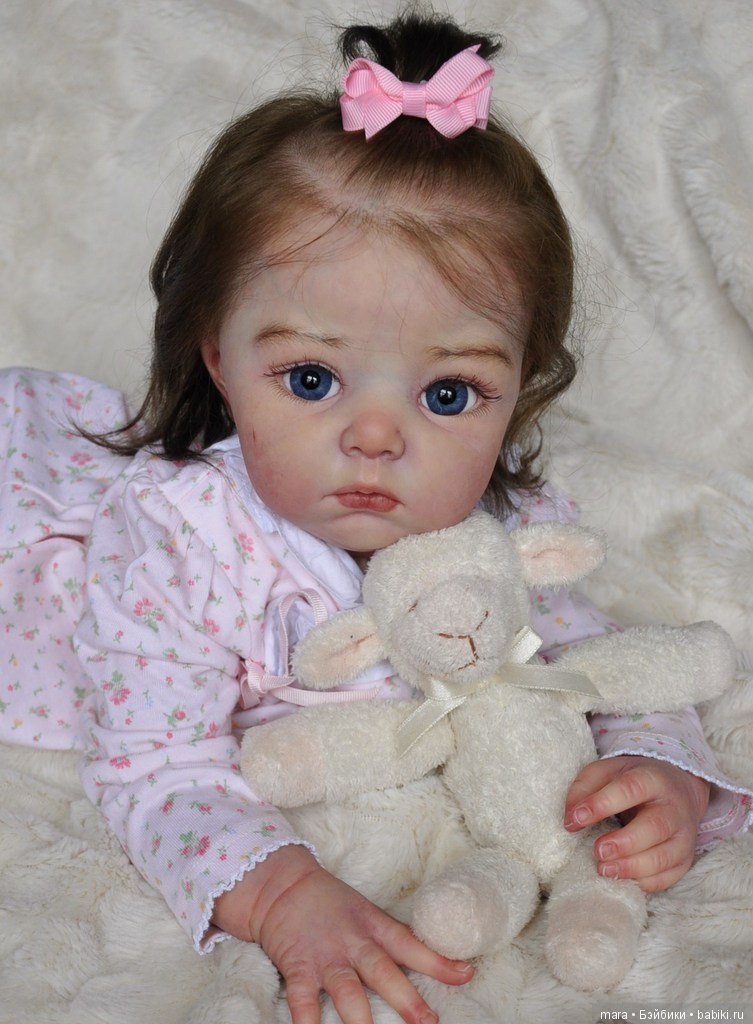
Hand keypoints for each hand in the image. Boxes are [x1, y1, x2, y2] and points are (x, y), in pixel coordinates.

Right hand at [212, 845, 473, 1023]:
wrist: (282, 885)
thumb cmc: (330, 902)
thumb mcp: (364, 913)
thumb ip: (387, 938)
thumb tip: (425, 962)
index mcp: (373, 926)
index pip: (411, 945)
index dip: (438, 961)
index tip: (465, 975)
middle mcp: (353, 944)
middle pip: (384, 974)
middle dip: (407, 1001)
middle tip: (429, 1023)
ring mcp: (325, 958)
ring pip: (348, 994)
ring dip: (362, 1021)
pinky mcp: (298, 969)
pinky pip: (304, 1003)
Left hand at [563, 756, 709, 891]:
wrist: (678, 788)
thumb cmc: (634, 781)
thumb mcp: (608, 771)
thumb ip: (585, 787)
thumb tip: (570, 819)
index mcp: (653, 779)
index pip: (630, 788)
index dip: (601, 804)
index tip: (576, 820)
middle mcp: (673, 808)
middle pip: (655, 827)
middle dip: (624, 843)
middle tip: (598, 851)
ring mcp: (683, 836)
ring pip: (664, 857)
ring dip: (632, 867)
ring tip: (604, 869)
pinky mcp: (685, 860)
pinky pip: (668, 877)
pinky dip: (645, 883)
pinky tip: (623, 880)